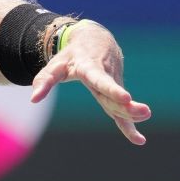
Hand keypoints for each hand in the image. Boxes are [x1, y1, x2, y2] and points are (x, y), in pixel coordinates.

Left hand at [29, 22, 151, 144]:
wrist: (95, 39)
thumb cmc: (72, 54)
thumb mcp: (56, 64)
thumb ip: (44, 80)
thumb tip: (33, 99)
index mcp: (90, 68)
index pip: (101, 79)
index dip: (112, 89)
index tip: (125, 97)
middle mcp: (105, 76)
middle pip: (115, 94)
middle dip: (127, 105)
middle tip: (143, 111)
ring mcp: (113, 84)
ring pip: (121, 102)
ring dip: (133, 113)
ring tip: (145, 119)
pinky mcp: (116, 92)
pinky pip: (122, 110)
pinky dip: (129, 125)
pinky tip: (138, 140)